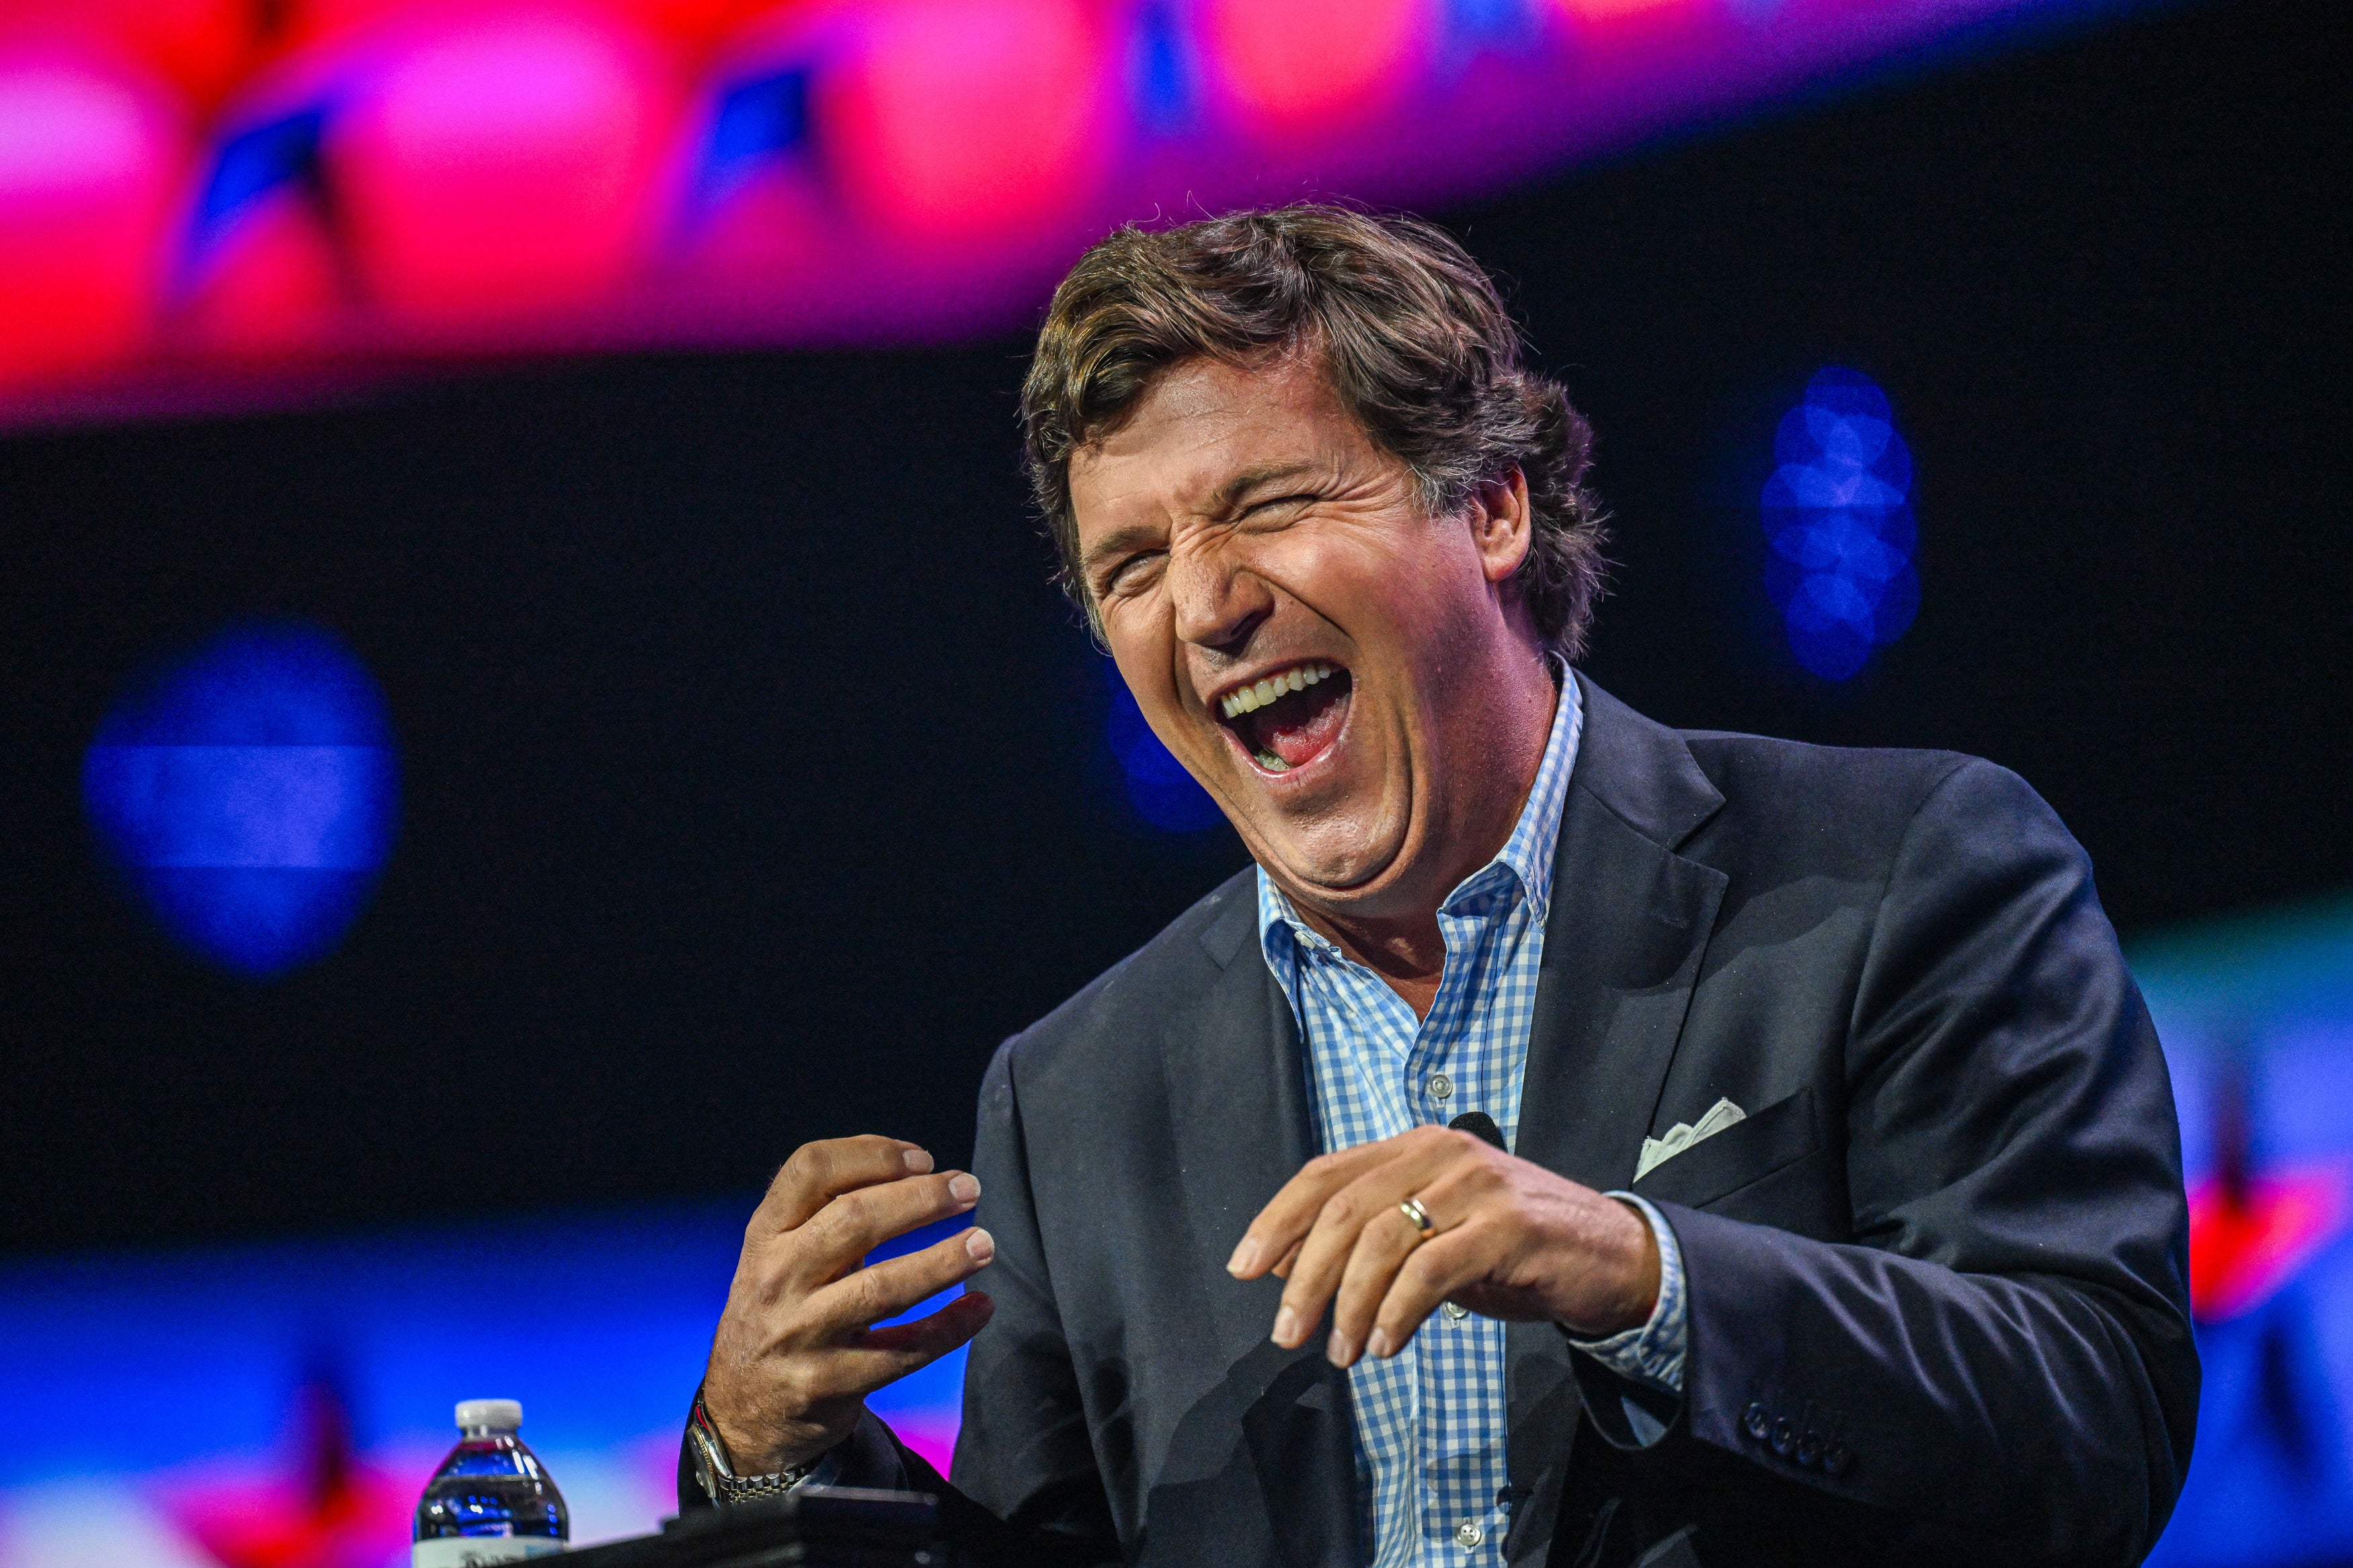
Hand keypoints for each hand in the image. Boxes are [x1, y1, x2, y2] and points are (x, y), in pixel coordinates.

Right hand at [702, 1135, 996, 1473]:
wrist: (742, 1412)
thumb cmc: (777, 1313)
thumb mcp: (778, 1258)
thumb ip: (827, 1215)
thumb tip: (914, 1169)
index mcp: (764, 1236)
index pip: (810, 1170)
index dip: (872, 1153)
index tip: (922, 1158)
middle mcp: (776, 1280)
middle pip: (856, 1220)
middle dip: (923, 1198)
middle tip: (969, 1189)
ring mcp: (801, 1335)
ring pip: (884, 1288)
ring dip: (944, 1261)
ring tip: (984, 1245)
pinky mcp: (829, 1383)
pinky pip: (903, 1351)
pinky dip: (950, 1328)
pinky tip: (980, 1308)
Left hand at [1226, 1125, 1657, 1366]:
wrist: (1612, 1256)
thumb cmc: (1512, 1251)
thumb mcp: (1432, 1237)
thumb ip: (1371, 1243)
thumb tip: (1288, 1270)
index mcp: (1415, 1147)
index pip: (1327, 1174)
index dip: (1278, 1220)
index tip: (1243, 1268)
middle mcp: (1441, 1154)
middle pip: (1345, 1209)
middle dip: (1304, 1275)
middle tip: (1286, 1333)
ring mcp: (1477, 1185)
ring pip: (1384, 1238)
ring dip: (1349, 1303)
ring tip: (1340, 1353)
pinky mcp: (1510, 1225)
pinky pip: (1434, 1267)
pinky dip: (1399, 1310)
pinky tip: (1384, 1344)